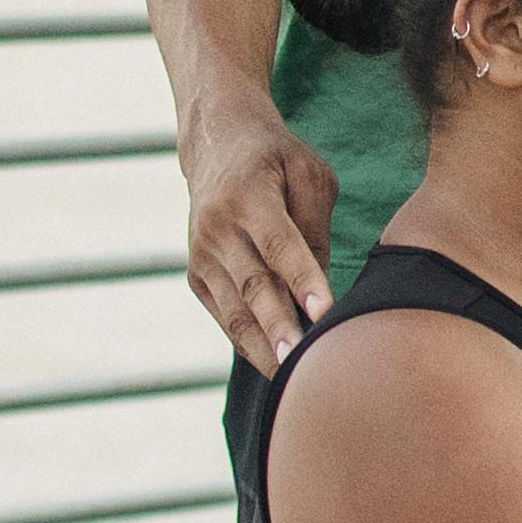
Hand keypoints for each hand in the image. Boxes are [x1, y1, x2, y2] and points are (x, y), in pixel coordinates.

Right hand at [181, 90, 338, 372]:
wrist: (215, 145)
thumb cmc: (276, 160)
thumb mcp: (309, 175)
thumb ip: (316, 226)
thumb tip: (322, 289)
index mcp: (248, 195)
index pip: (279, 244)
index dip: (302, 279)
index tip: (325, 312)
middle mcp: (217, 227)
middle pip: (253, 284)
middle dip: (279, 326)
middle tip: (303, 360)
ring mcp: (201, 254)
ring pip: (235, 308)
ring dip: (263, 345)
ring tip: (291, 377)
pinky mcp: (196, 276)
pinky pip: (225, 316)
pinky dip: (249, 341)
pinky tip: (274, 364)